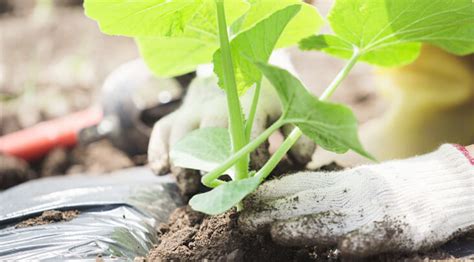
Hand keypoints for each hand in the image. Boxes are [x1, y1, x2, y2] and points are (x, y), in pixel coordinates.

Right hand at [148, 52, 315, 194]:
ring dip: (182, 161)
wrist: (237, 70)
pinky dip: (158, 149)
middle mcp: (218, 103)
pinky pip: (162, 130)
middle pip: (209, 129)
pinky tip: (161, 170)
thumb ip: (299, 134)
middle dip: (211, 161)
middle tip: (214, 188)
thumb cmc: (266, 99)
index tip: (251, 179)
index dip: (249, 157)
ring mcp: (195, 108)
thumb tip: (300, 161)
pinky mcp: (178, 114)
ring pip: (181, 131)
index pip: (248, 130)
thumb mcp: (289, 111)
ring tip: (188, 188)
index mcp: (250, 101)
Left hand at [239, 144, 473, 256]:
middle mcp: (356, 192)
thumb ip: (326, 191)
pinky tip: (342, 251)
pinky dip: (360, 242)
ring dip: (305, 227)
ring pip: (336, 219)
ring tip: (277, 233)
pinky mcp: (402, 227)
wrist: (441, 184)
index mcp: (344, 181)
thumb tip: (285, 199)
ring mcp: (378, 209)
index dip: (271, 194)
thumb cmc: (391, 189)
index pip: (301, 186)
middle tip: (245, 221)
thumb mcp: (356, 184)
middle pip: (310, 203)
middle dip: (275, 212)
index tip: (245, 200)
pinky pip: (378, 236)